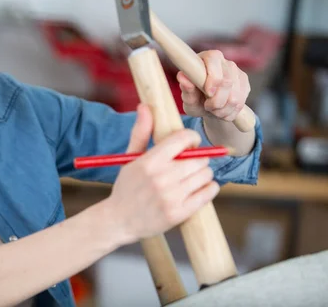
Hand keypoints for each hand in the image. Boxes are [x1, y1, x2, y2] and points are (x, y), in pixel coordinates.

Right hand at [106, 104, 218, 244]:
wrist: (118, 220)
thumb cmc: (126, 187)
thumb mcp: (130, 158)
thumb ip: (141, 132)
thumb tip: (145, 106)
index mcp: (149, 162)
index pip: (183, 139)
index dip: (191, 138)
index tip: (190, 143)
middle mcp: (162, 178)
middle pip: (199, 158)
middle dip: (197, 158)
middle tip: (190, 163)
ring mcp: (172, 197)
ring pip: (206, 174)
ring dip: (203, 173)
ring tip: (192, 177)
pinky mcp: (180, 213)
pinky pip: (208, 193)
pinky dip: (209, 188)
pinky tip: (199, 188)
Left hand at [177, 50, 250, 121]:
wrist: (208, 107)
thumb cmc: (194, 98)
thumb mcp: (188, 97)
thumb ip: (186, 88)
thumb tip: (182, 76)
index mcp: (207, 58)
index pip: (214, 59)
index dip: (213, 78)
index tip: (208, 93)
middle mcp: (224, 61)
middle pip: (227, 81)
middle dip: (217, 101)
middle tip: (207, 107)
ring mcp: (236, 72)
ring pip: (236, 96)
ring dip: (223, 109)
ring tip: (213, 110)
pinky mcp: (245, 83)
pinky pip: (241, 102)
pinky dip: (230, 112)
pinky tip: (222, 111)